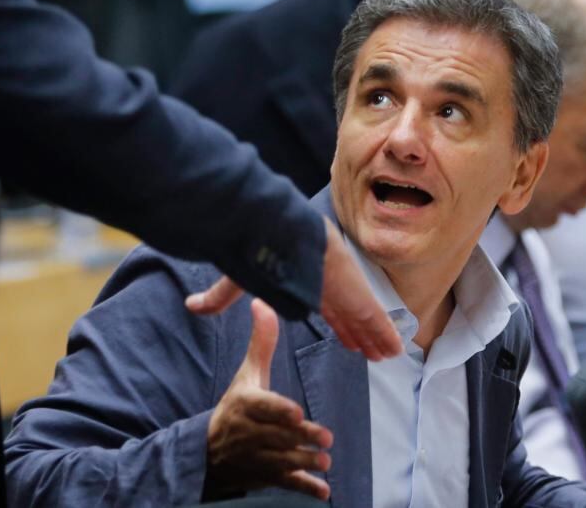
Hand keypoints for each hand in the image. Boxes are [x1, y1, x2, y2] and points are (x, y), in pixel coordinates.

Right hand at [185, 217, 401, 360]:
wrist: (272, 229)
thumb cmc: (256, 246)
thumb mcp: (236, 279)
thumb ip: (219, 298)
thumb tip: (190, 306)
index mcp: (306, 281)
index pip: (327, 309)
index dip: (339, 326)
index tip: (348, 340)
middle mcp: (328, 285)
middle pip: (350, 316)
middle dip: (361, 334)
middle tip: (374, 353)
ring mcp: (345, 288)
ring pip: (366, 320)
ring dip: (376, 338)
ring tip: (388, 355)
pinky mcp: (355, 292)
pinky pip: (374, 318)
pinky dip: (385, 333)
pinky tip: (395, 347)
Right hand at [204, 299, 332, 499]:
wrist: (207, 450)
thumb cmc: (235, 406)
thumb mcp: (247, 374)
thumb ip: (261, 342)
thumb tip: (261, 302)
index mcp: (246, 405)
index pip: (262, 408)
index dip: (278, 411)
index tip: (296, 413)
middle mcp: (249, 433)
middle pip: (276, 437)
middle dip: (300, 439)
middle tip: (325, 439)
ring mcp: (256, 457)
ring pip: (280, 462)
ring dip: (303, 464)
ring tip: (325, 463)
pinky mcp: (264, 476)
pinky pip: (283, 484)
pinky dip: (303, 489)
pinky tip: (322, 492)